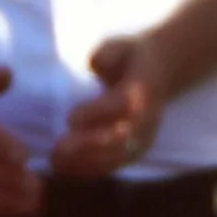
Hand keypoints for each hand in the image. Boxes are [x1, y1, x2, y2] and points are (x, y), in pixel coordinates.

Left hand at [47, 36, 166, 180]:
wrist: (161, 71)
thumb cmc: (131, 58)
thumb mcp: (121, 46)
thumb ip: (108, 52)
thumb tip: (96, 63)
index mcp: (143, 89)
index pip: (123, 104)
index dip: (97, 113)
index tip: (69, 117)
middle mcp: (148, 117)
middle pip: (121, 137)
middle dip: (88, 145)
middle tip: (56, 149)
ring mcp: (144, 136)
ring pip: (117, 156)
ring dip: (86, 163)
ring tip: (56, 162)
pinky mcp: (137, 150)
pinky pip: (114, 166)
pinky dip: (90, 171)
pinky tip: (66, 169)